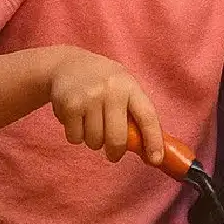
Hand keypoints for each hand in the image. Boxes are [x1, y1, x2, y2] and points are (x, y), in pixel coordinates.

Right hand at [47, 46, 163, 164]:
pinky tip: (76, 119)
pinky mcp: (70, 106)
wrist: (67, 64)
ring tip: (91, 124)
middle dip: (116, 152)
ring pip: (95, 141)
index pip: (147, 117)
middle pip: (118, 138)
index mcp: (130, 87)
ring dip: (94, 141)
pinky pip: (75, 138)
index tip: (156, 160)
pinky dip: (76, 136)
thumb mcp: (124, 88)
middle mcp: (111, 91)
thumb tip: (150, 153)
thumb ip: (135, 115)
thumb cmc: (104, 82)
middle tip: (114, 154)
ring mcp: (89, 98)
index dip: (153, 140)